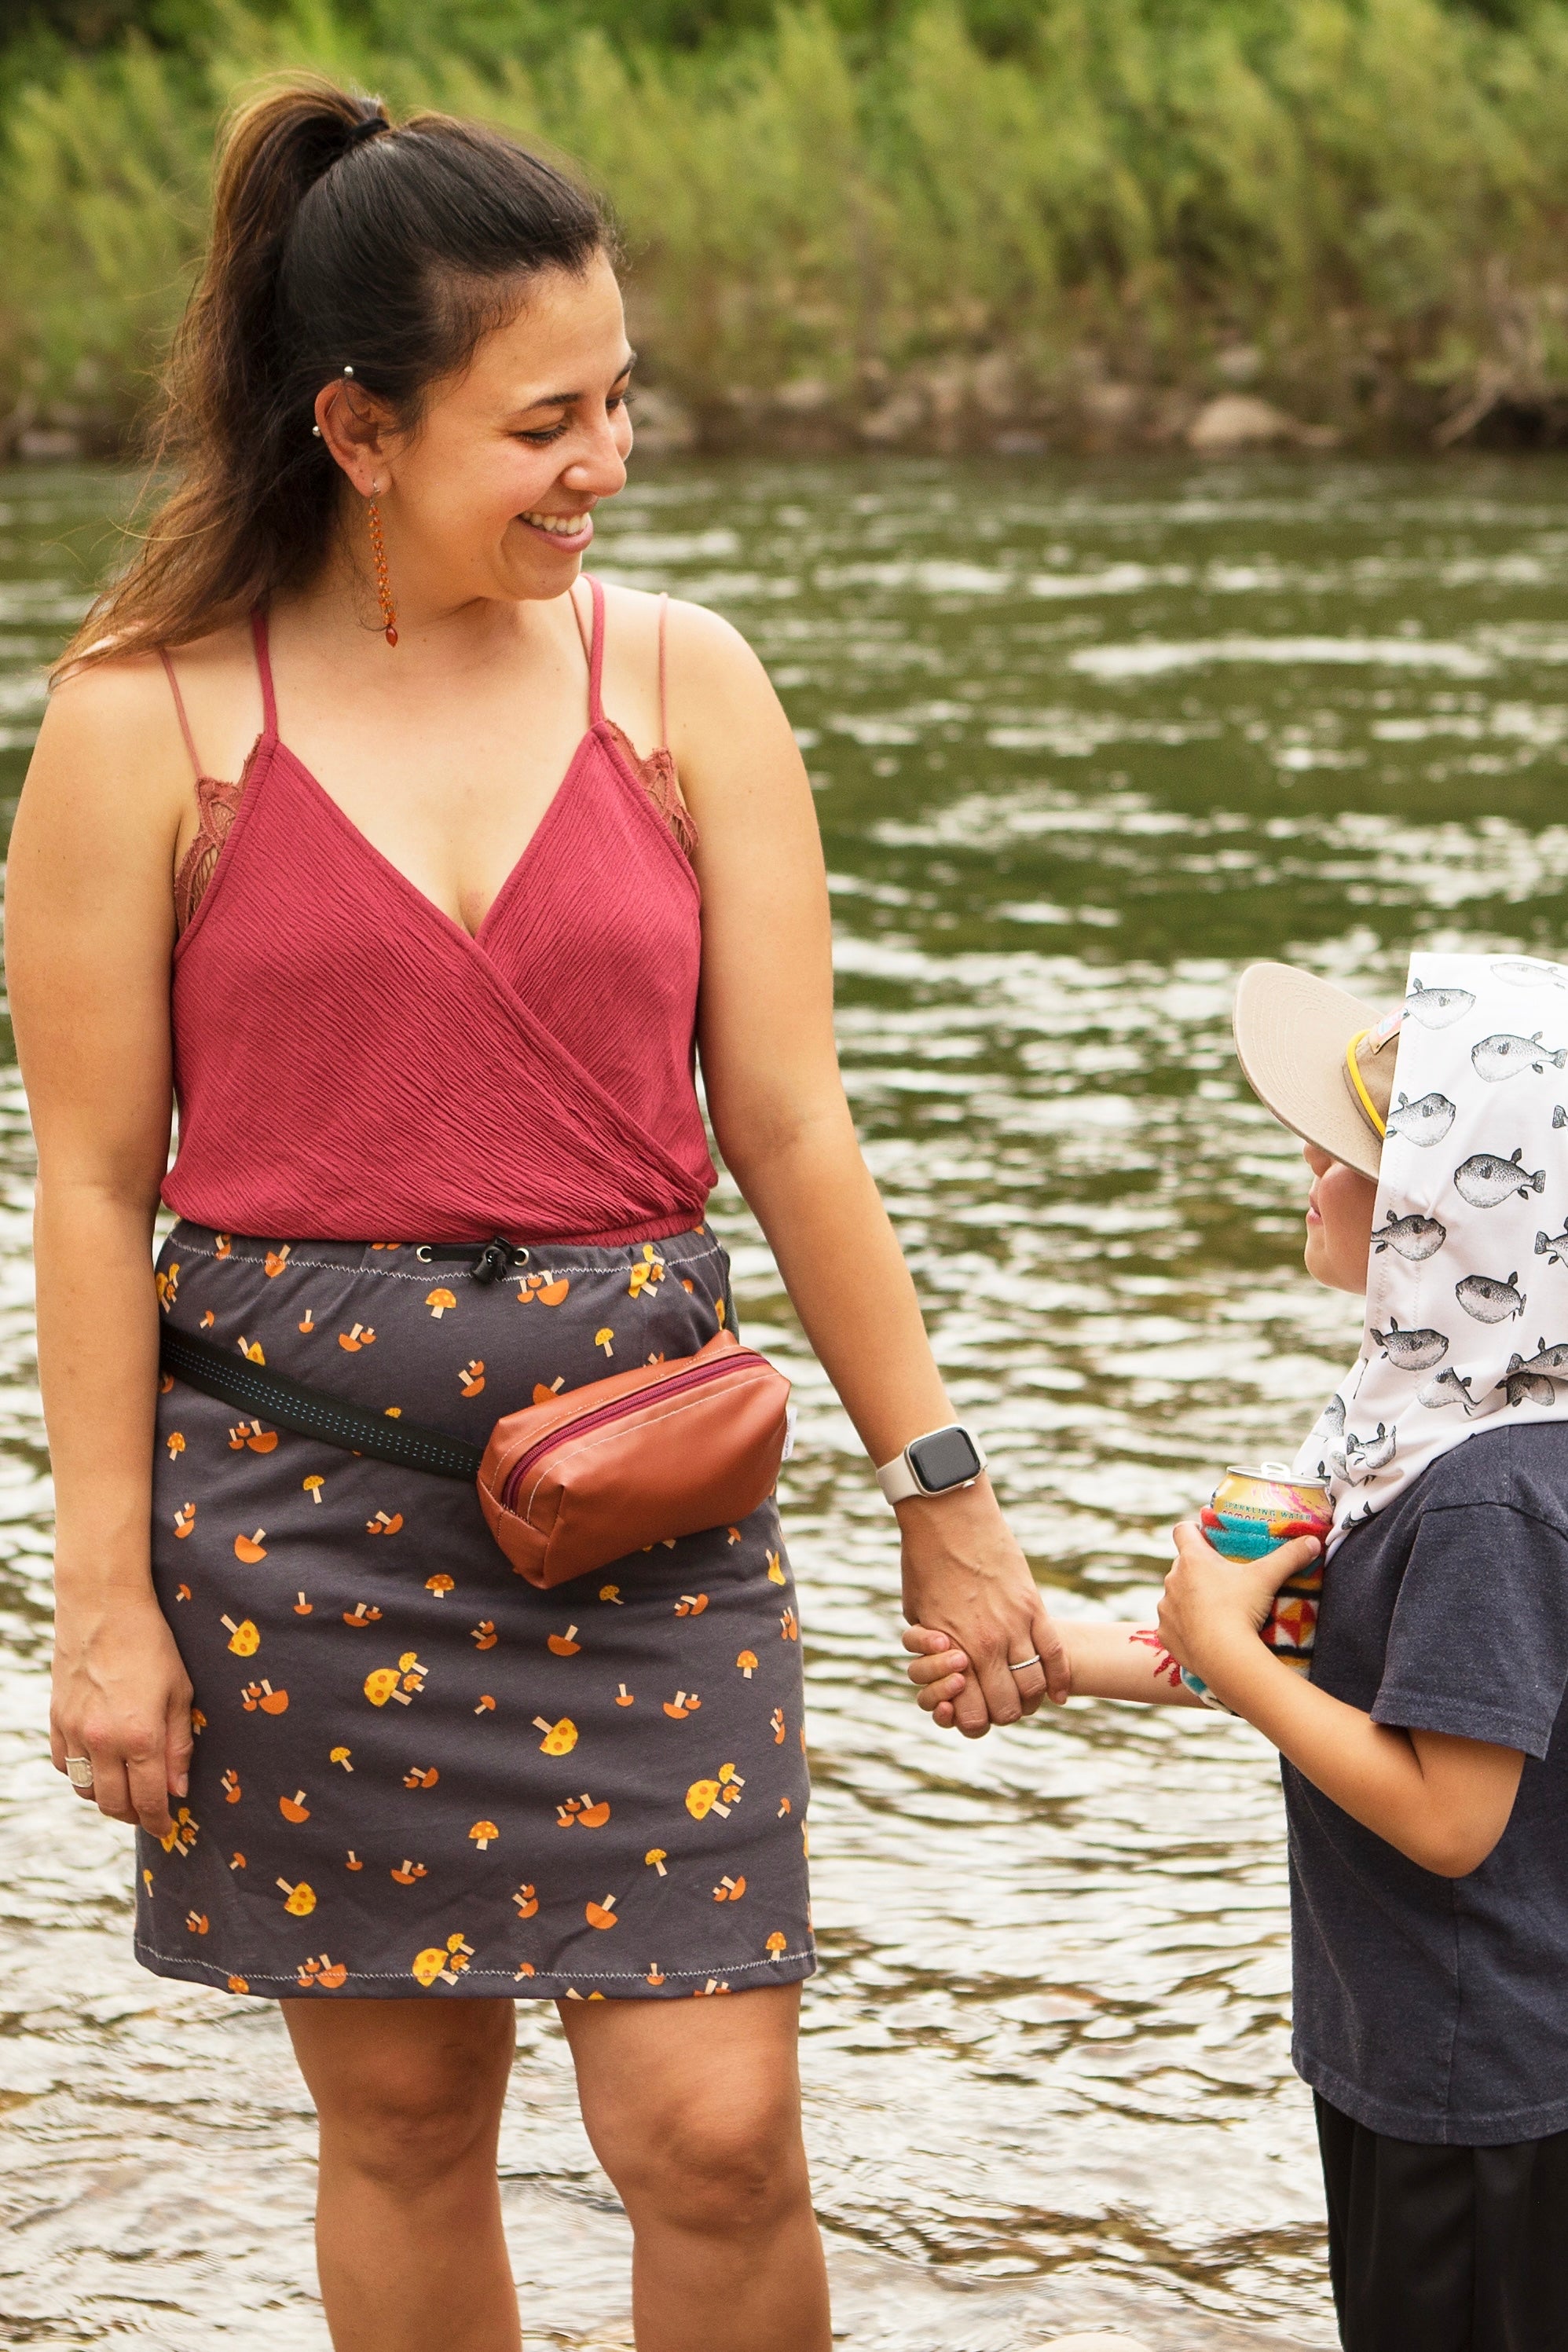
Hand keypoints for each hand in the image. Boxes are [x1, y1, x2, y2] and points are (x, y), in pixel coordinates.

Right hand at [51, 1591, 192, 1836]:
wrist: (103, 1608)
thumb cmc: (152, 1645)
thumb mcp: (180, 1692)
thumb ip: (179, 1744)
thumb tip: (179, 1789)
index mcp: (140, 1735)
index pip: (149, 1799)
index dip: (158, 1820)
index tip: (166, 1829)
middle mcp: (102, 1741)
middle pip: (113, 1803)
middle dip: (133, 1815)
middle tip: (149, 1812)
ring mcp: (74, 1732)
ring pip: (86, 1789)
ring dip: (106, 1797)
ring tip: (126, 1790)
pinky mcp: (56, 1720)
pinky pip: (65, 1766)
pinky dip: (83, 1774)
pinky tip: (101, 1764)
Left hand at [898, 1479, 1067, 1736]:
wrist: (948, 1517)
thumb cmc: (924, 1563)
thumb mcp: (917, 1613)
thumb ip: (933, 1646)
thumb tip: (947, 1667)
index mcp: (955, 1649)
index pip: (974, 1713)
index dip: (975, 1722)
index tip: (976, 1714)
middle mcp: (988, 1643)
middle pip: (1009, 1705)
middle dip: (1005, 1714)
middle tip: (1003, 1707)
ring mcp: (1015, 1624)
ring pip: (1035, 1684)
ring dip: (1031, 1698)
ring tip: (1026, 1697)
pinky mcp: (1033, 1605)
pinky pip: (1055, 1653)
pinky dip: (1059, 1678)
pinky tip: (1059, 1693)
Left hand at [1157, 1520, 1321, 1692]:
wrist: (1223, 1657)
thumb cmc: (1240, 1609)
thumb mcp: (1267, 1577)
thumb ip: (1290, 1556)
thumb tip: (1313, 1542)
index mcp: (1192, 1559)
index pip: (1183, 1530)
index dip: (1194, 1530)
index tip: (1209, 1538)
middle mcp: (1172, 1579)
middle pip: (1182, 1565)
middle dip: (1199, 1570)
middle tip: (1224, 1580)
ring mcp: (1165, 1608)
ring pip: (1176, 1596)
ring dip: (1190, 1599)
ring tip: (1215, 1612)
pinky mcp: (1164, 1634)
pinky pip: (1172, 1625)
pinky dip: (1184, 1628)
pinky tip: (1203, 1635)